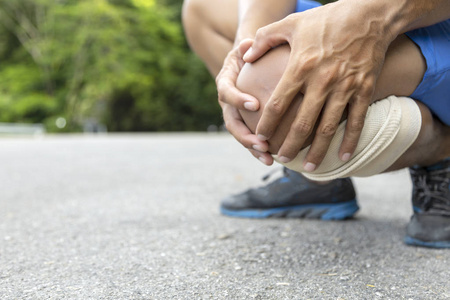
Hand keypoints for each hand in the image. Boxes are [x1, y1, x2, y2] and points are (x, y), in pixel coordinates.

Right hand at [216, 39, 271, 164]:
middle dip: (245, 136)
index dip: (238, 99)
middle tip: (262, 143)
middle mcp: (227, 103)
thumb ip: (247, 45)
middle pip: (231, 123)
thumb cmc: (250, 52)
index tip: (254, 104)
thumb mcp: (247, 45)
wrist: (246, 63)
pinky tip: (277, 158)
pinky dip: (262, 150)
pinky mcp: (245, 123)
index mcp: (224, 83)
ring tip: (270, 159)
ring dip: (254, 150)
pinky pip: (252, 138)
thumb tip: (247, 44)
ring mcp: (235, 115)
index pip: (227, 92)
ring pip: (241, 135)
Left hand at [243, 1, 392, 170]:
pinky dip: (350, 141)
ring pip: (328, 128)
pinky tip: (343, 156)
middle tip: (281, 158)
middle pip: (301, 123)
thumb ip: (264, 39)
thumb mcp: (291, 23)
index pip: (277, 103)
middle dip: (290, 145)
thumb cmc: (327, 19)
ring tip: (308, 167)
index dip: (267, 124)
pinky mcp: (364, 90)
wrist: (370, 15)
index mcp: (300, 67)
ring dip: (317, 151)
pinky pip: (356, 121)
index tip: (261, 136)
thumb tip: (244, 55)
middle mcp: (322, 81)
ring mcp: (345, 88)